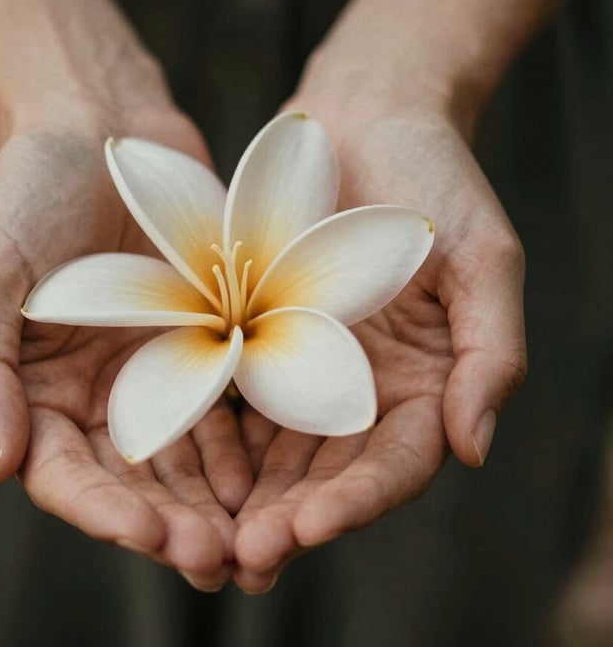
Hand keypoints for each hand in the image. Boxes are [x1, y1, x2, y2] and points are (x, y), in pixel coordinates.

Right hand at [0, 110, 252, 590]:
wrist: (102, 127)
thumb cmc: (29, 192)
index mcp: (37, 390)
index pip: (65, 475)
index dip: (104, 513)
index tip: (150, 536)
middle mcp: (99, 393)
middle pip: (134, 483)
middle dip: (173, 524)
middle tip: (216, 558)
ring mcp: (156, 370)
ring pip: (188, 459)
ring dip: (218, 501)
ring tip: (256, 536)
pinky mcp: (205, 343)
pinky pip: (227, 405)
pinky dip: (246, 443)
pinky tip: (273, 470)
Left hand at [232, 100, 526, 592]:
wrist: (364, 116)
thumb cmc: (434, 176)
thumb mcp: (482, 256)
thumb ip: (491, 352)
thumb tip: (476, 447)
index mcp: (425, 380)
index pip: (396, 461)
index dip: (358, 501)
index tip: (310, 528)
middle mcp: (363, 384)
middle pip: (328, 472)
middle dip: (289, 517)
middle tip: (243, 557)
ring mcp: (307, 361)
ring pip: (275, 449)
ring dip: (243, 496)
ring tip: (205, 538)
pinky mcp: (258, 333)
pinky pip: (233, 393)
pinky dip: (213, 434)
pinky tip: (181, 466)